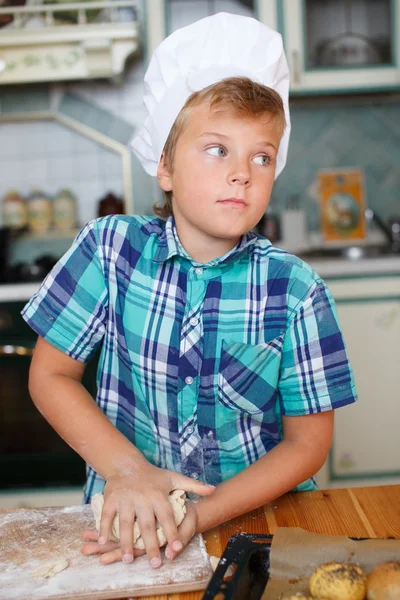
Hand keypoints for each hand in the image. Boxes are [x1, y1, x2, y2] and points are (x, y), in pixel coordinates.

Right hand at [81, 462, 213, 567]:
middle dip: (150, 545)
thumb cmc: (153, 476)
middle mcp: (142, 498)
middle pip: (146, 525)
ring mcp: (125, 499)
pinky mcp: (111, 499)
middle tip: (154, 564)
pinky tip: (103, 543)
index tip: (177, 548)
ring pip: (125, 523)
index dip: (172, 532)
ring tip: (129, 559)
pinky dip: (103, 529)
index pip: (167, 516)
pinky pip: (106, 515)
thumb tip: (213, 490)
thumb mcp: (174, 478)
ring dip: (126, 542)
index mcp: (158, 494)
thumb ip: (193, 485)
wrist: (127, 465)